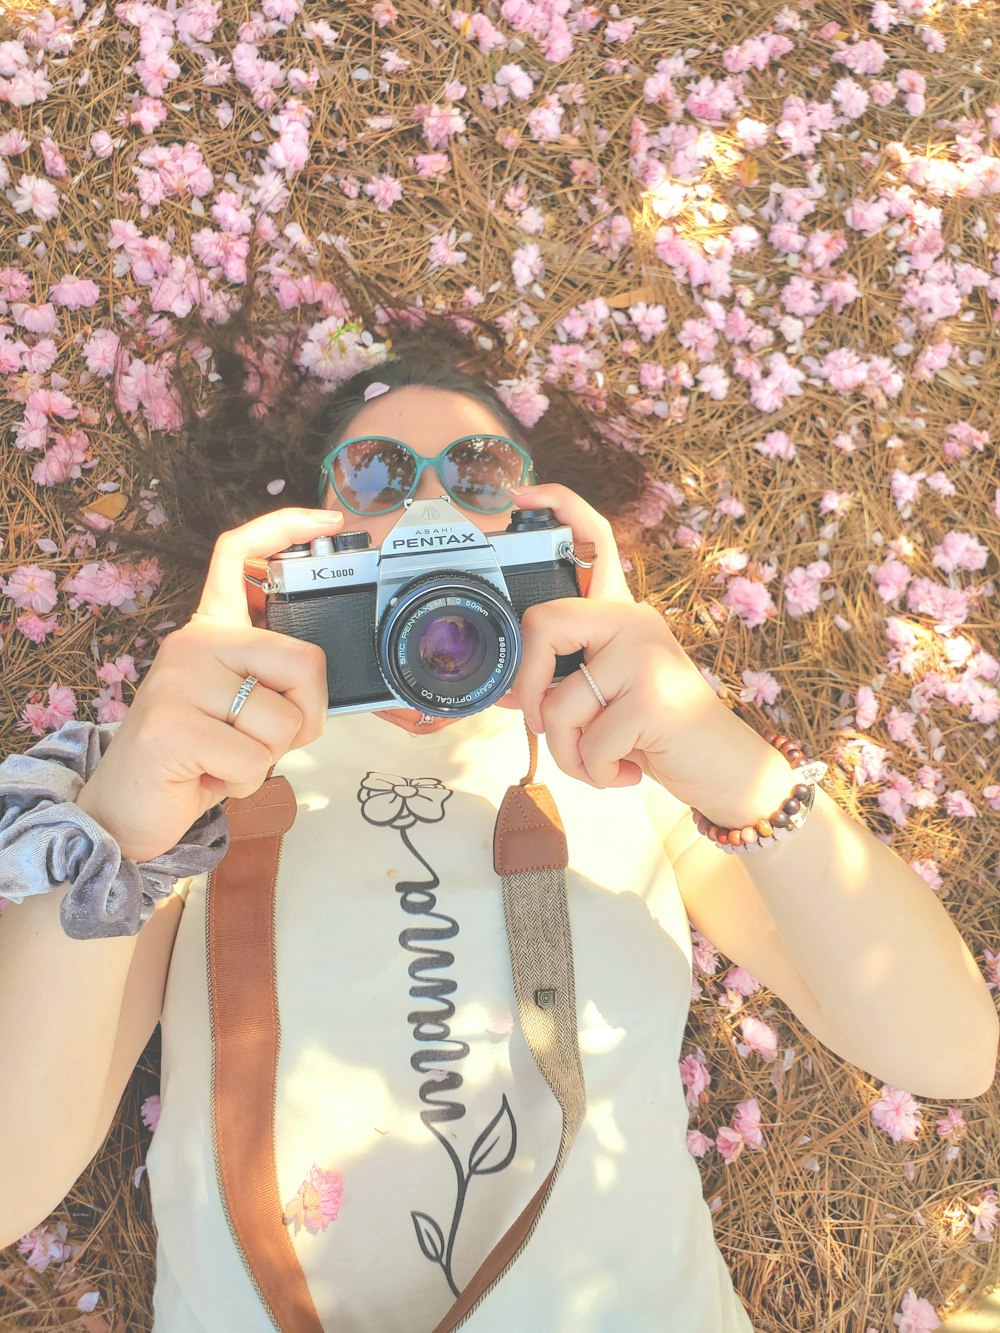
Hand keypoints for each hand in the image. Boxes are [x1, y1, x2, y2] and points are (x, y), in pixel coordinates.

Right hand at [76, 509, 342, 861]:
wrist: (123, 808)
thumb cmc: (193, 758)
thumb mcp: (237, 709)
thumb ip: (271, 683)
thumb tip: (320, 688)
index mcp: (209, 630)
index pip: (238, 553)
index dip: (284, 527)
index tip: (328, 520)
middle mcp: (193, 643)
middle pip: (304, 662)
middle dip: (306, 718)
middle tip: (264, 741)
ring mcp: (179, 680)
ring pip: (283, 721)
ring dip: (268, 759)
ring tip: (224, 759)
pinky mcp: (172, 727)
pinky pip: (253, 759)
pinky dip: (243, 782)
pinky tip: (207, 778)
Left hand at [503, 483, 763, 805]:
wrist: (724, 768)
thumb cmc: (656, 731)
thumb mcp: (608, 698)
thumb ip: (566, 682)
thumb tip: (509, 691)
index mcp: (622, 612)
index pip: (593, 539)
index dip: (558, 507)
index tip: (519, 493)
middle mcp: (636, 620)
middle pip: (543, 624)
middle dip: (527, 686)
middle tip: (541, 722)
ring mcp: (647, 656)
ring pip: (559, 706)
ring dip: (569, 753)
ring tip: (601, 761)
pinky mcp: (655, 699)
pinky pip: (588, 745)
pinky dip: (596, 773)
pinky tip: (626, 770)